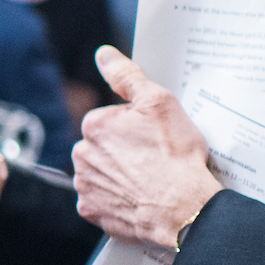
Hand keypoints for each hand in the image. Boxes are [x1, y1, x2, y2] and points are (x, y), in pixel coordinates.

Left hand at [71, 47, 219, 248]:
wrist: (183, 207)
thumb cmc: (175, 154)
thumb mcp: (159, 103)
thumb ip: (127, 76)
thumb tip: (104, 54)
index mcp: (94, 125)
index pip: (111, 120)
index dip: (135, 128)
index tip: (154, 138)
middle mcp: (81, 154)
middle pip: (103, 146)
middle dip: (123, 150)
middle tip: (152, 160)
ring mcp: (84, 184)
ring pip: (100, 172)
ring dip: (118, 174)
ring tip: (147, 180)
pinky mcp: (91, 210)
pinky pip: (99, 200)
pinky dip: (114, 200)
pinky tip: (136, 198)